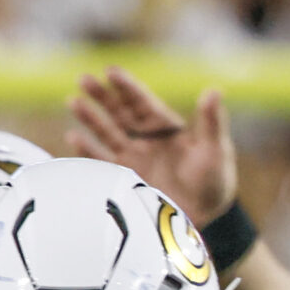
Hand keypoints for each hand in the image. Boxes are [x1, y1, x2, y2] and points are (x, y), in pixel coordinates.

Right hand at [66, 66, 236, 227]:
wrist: (206, 216)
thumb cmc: (214, 180)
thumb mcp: (215, 149)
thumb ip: (212, 122)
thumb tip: (214, 91)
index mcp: (165, 126)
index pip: (142, 101)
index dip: (126, 87)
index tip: (110, 72)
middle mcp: (146, 138)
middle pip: (120, 112)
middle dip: (102, 96)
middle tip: (83, 78)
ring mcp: (134, 158)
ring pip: (107, 132)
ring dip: (90, 118)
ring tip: (73, 101)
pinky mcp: (126, 179)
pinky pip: (103, 162)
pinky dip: (89, 151)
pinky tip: (73, 138)